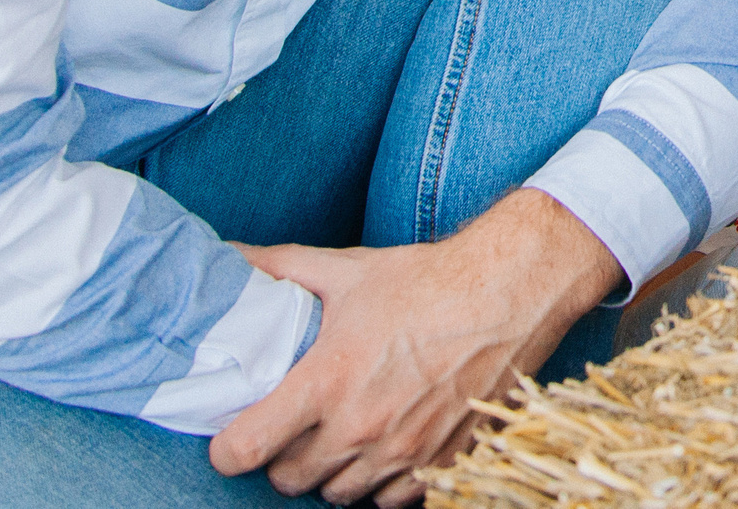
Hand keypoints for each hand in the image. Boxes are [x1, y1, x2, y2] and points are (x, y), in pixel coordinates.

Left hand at [208, 190, 620, 504]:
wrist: (509, 294)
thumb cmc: (426, 281)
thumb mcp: (347, 269)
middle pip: (288, 480)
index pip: (247, 447)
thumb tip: (228, 253)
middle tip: (291, 427)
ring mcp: (402, 453)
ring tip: (338, 434)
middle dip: (281, 458)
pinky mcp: (439, 463)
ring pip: (338, 495)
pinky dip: (378, 483)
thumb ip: (280, 267)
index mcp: (328, 381)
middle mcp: (360, 427)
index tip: (232, 436)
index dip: (228, 447)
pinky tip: (381, 448)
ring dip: (330, 472)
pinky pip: (389, 501)